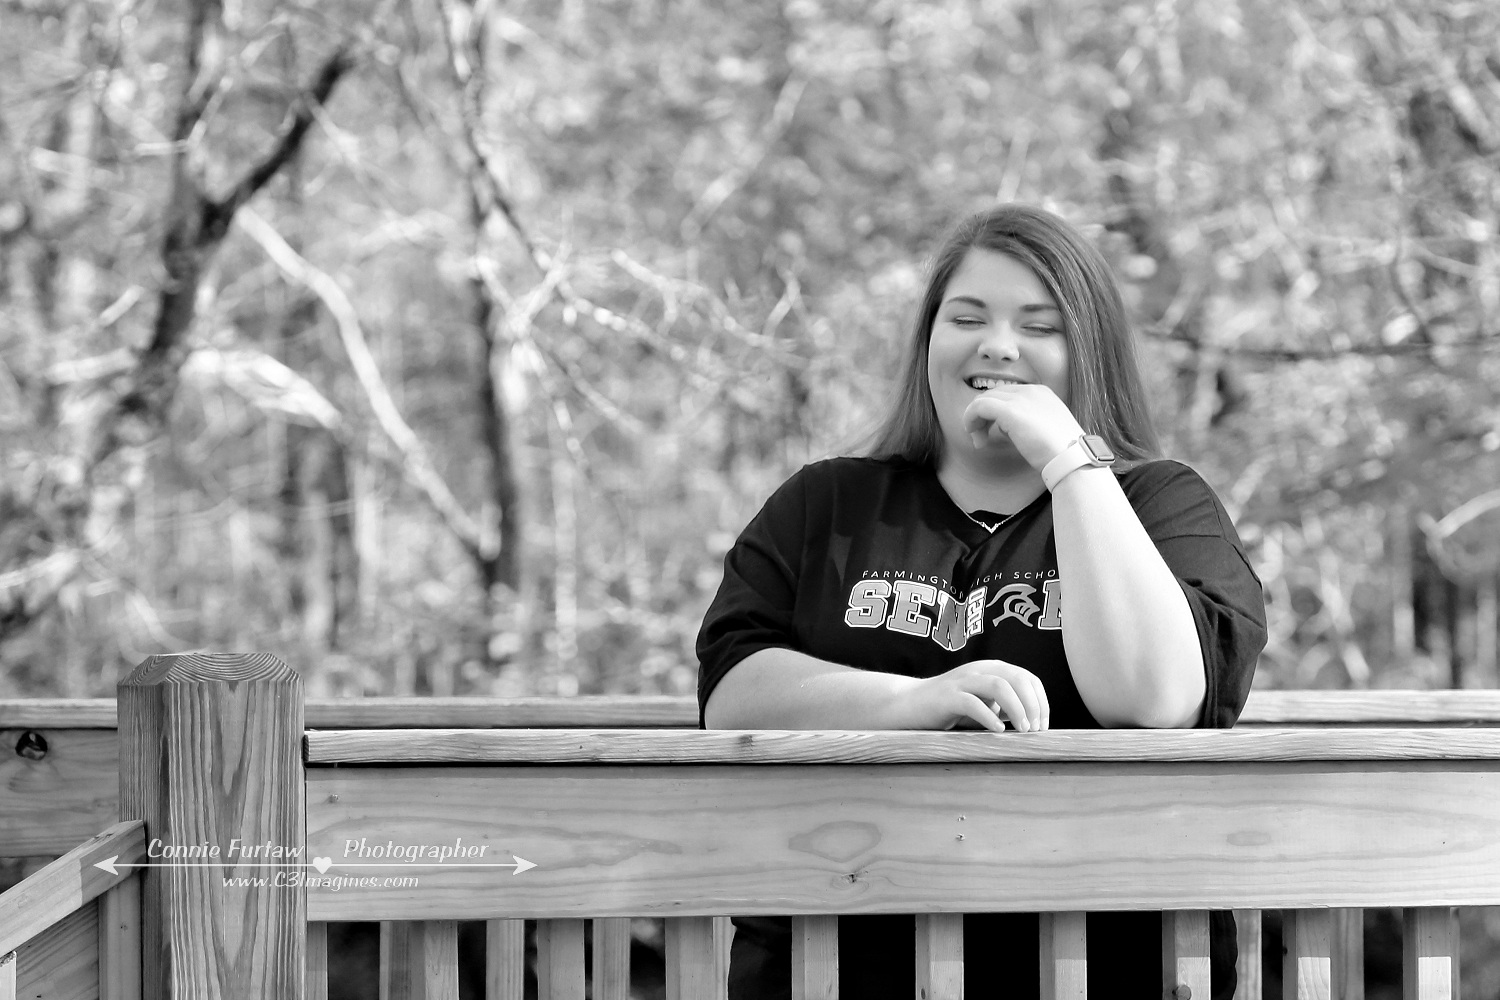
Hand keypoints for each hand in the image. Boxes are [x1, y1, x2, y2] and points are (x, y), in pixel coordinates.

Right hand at [899, 660, 1048, 732]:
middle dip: (1032, 705)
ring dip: (1016, 708)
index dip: (1041, 701)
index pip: (1028, 678)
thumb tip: (1034, 723)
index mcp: (992, 669)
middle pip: (1017, 679)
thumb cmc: (949, 708)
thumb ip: (1005, 708)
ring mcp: (962, 681)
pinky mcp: (947, 697)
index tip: (1043, 725)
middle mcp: (979, 670)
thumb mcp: (983, 704)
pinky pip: (972, 702)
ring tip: (1021, 730)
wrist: (908, 705)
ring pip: (999, 686)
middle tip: (1034, 729)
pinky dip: (989, 716)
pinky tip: (997, 731)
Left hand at [962, 384, 1083, 471]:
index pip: (1007, 395)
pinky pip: (979, 407)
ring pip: (983, 399)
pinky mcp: (1010, 411)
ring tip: (978, 440)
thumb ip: (1024, 423)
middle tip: (980, 439)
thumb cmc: (1060, 452)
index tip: (991, 434)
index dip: (994, 413)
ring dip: (975, 420)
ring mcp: (1021, 399)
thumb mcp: (1043, 430)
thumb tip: (1000, 427)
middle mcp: (1031, 391)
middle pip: (993, 395)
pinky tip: (973, 434)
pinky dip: (970, 418)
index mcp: (1041, 393)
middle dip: (983, 416)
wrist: (1071, 458)